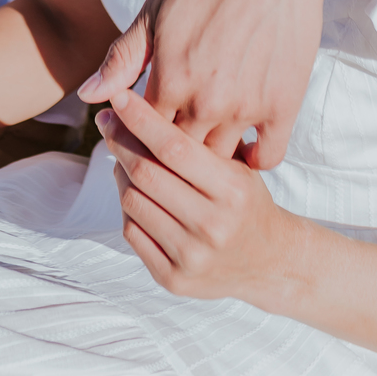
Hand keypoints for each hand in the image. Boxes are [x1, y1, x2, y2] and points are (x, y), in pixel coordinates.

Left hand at [79, 0, 332, 165]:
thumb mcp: (155, 12)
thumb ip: (122, 59)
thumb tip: (88, 97)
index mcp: (171, 80)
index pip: (143, 135)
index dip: (138, 136)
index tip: (140, 132)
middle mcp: (207, 102)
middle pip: (179, 155)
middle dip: (169, 154)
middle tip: (169, 144)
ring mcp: (247, 107)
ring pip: (219, 159)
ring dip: (208, 158)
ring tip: (202, 148)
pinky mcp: (283, 105)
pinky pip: (267, 157)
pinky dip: (254, 160)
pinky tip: (244, 150)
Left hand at [97, 89, 301, 307]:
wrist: (268, 261)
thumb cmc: (247, 201)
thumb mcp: (237, 165)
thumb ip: (198, 140)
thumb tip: (141, 106)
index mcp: (232, 189)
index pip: (174, 146)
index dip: (140, 118)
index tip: (117, 96)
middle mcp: (212, 225)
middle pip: (146, 173)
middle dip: (120, 141)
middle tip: (108, 120)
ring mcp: (191, 256)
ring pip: (132, 201)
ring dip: (121, 172)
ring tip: (124, 155)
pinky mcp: (173, 278)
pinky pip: (132, 231)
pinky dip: (127, 205)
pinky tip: (133, 189)